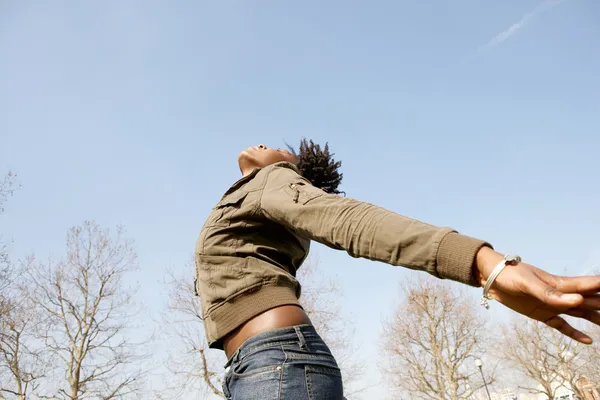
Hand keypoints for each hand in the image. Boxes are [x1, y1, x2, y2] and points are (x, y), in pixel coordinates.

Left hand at [475, 247, 599, 343]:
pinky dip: (575, 333)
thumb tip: (576, 300)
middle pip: (590, 300)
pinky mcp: (542, 315)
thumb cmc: (510, 274)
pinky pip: (563, 326)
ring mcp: (553, 305)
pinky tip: (588, 341)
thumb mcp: (527, 283)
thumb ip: (550, 293)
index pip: (588, 286)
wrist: (492, 277)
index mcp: (560, 284)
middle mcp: (561, 295)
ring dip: (596, 317)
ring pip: (581, 313)